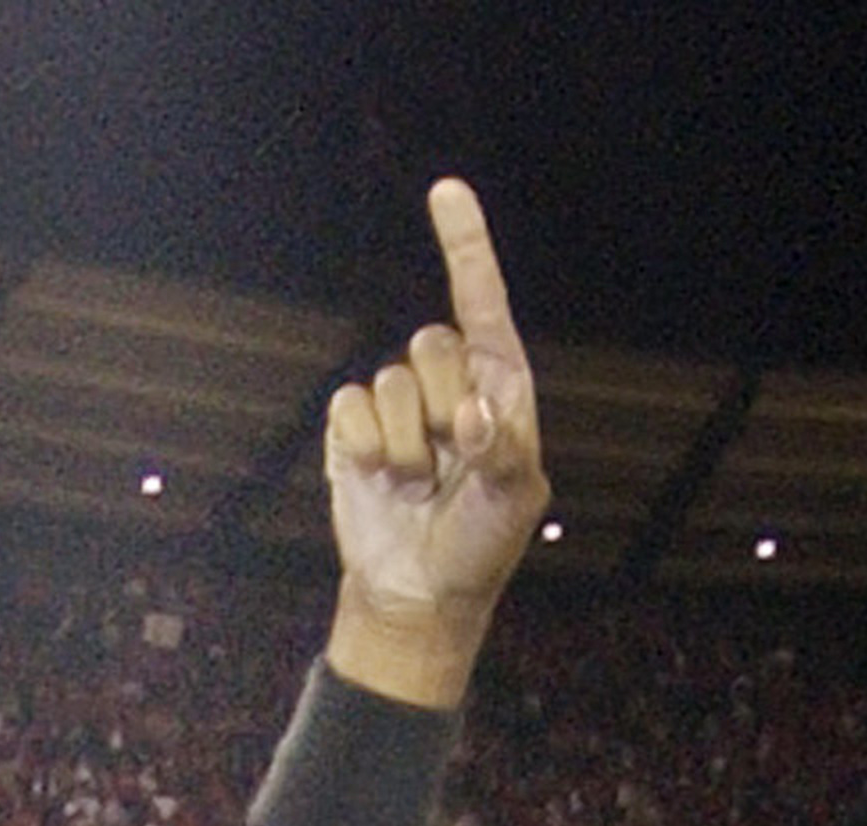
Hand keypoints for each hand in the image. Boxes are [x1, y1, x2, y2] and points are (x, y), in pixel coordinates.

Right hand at [324, 179, 548, 696]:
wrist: (421, 594)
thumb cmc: (481, 545)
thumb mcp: (514, 501)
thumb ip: (502, 450)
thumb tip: (469, 415)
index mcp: (499, 383)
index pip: (482, 301)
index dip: (465, 245)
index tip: (445, 190)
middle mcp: (448, 382)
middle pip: (432, 343)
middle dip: (442, 407)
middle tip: (452, 463)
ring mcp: (399, 403)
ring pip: (391, 382)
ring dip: (408, 447)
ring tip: (420, 486)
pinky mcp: (354, 427)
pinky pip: (351, 407)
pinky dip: (369, 449)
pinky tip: (385, 481)